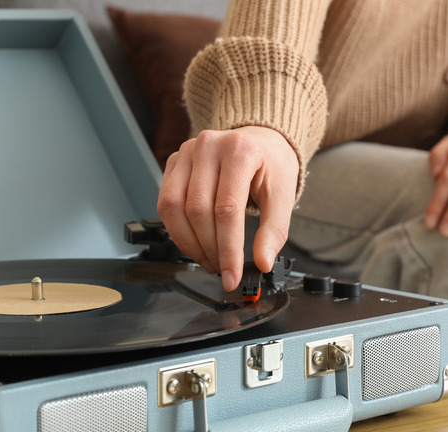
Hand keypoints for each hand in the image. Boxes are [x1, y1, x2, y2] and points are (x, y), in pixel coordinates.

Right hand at [157, 126, 298, 290]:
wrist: (258, 141)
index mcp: (240, 150)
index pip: (227, 209)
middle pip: (198, 210)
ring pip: (174, 207)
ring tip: (207, 259)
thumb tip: (262, 261)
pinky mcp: (174, 162)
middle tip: (222, 269)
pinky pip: (165, 203)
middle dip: (209, 249)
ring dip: (189, 243)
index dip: (227, 249)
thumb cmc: (270, 165)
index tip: (231, 275)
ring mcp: (187, 152)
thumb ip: (274, 230)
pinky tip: (194, 242)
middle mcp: (209, 146)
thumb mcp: (283, 195)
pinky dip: (177, 230)